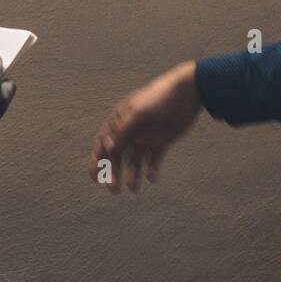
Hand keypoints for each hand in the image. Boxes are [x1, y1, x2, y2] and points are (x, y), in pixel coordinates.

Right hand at [90, 62, 201, 192]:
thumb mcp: (137, 114)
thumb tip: (108, 149)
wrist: (186, 92)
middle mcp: (131, 130)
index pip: (104, 142)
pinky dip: (152, 170)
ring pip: (135, 160)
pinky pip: (154, 159)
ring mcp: (146, 136)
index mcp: (120, 120)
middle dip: (114, 172)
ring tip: (134, 188)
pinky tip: (152, 178)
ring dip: (132, 174)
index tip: (94, 176)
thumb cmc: (157, 98)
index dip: (97, 160)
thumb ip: (122, 132)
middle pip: (118, 155)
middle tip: (114, 190)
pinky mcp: (161, 141)